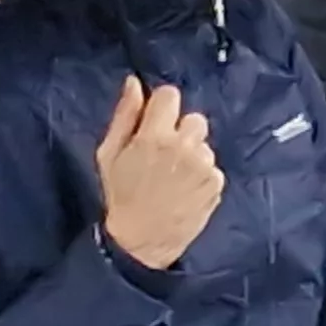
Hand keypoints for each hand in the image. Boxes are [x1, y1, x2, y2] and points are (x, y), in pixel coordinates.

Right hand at [94, 77, 221, 269]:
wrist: (141, 242)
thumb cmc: (119, 196)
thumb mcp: (109, 155)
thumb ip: (124, 116)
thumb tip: (134, 83)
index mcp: (154, 136)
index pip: (170, 95)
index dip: (161, 107)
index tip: (153, 123)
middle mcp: (184, 146)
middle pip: (193, 118)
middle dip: (179, 131)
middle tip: (164, 154)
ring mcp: (204, 166)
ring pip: (203, 143)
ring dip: (192, 153)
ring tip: (174, 176)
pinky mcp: (216, 183)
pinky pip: (212, 166)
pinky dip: (201, 174)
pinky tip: (184, 189)